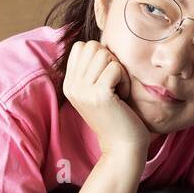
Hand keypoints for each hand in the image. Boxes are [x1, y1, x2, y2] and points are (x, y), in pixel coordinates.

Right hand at [63, 40, 151, 158]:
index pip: (81, 47)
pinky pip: (115, 68)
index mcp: (69, 84)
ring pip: (104, 55)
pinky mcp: (99, 94)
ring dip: (118, 70)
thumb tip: (99, 45)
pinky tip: (122, 96)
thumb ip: (92, 70)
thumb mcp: (96, 91)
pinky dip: (124, 79)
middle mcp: (71, 86)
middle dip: (110, 60)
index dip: (99, 55)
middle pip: (92, 47)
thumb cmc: (117, 117)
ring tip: (118, 89)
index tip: (106, 77)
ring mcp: (83, 90)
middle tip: (114, 82)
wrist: (122, 147)